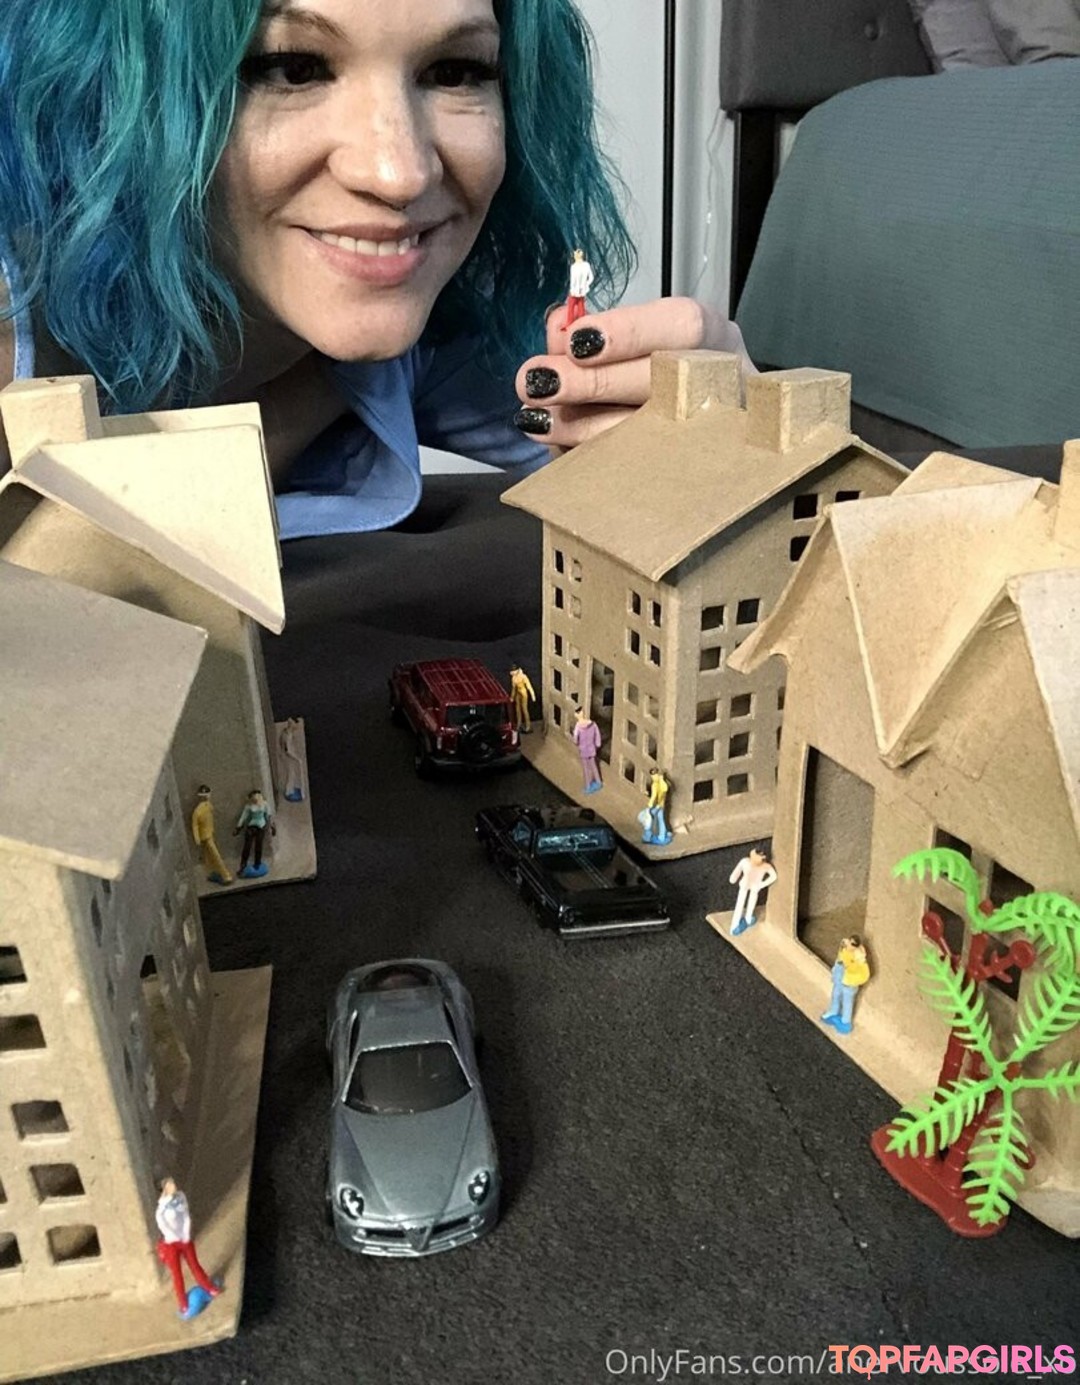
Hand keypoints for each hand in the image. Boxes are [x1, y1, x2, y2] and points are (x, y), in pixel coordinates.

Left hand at [514, 297, 754, 453]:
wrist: (699, 429)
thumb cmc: (655, 371)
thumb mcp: (631, 341)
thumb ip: (591, 331)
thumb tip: (558, 330)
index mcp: (715, 340)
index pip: (685, 326)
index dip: (630, 332)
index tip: (576, 341)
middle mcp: (724, 387)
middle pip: (664, 384)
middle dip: (594, 383)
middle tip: (538, 382)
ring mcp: (714, 436)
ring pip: (650, 437)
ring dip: (583, 427)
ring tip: (537, 418)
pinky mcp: (690, 478)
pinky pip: (634, 472)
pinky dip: (587, 457)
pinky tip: (556, 445)